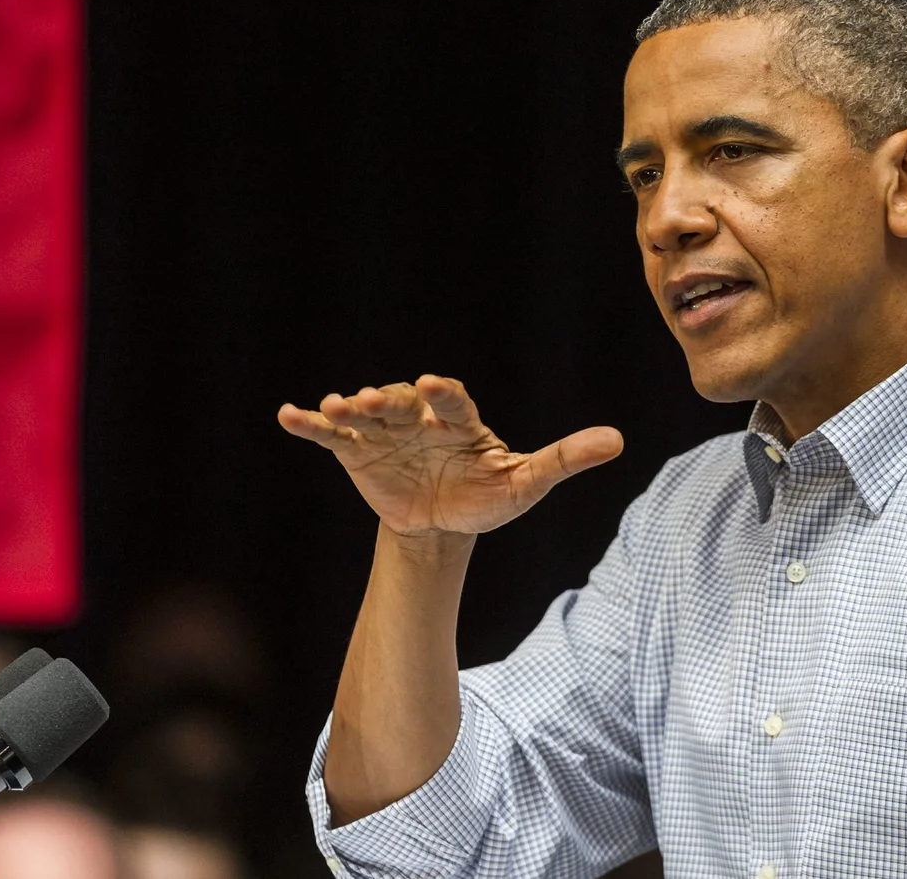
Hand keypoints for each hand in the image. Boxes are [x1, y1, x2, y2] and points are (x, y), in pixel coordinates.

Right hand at [277, 375, 622, 538]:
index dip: (445, 393)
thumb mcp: (526, 482)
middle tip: (373, 400)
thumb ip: (565, 458)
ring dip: (348, 408)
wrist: (444, 523)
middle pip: (403, 403)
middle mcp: (420, 418)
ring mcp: (385, 433)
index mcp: (461, 421)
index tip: (438, 384)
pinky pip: (330, 436)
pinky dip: (310, 425)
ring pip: (366, 414)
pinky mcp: (356, 451)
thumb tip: (618, 441)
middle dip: (389, 401)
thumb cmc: (488, 495)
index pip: (454, 400)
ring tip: (334, 405)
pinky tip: (288, 415)